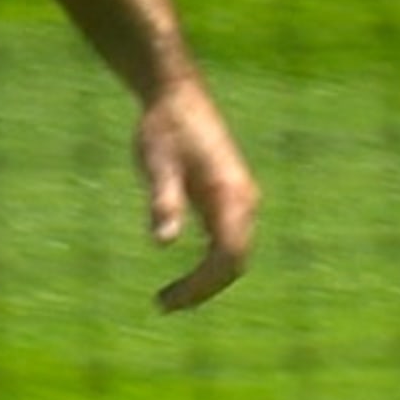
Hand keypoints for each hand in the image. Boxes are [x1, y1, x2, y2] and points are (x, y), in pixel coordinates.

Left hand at [137, 79, 258, 312]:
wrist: (175, 95)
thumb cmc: (164, 127)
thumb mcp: (156, 162)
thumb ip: (163, 200)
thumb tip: (164, 241)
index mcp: (232, 195)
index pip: (229, 257)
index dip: (202, 285)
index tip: (170, 299)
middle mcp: (243, 201)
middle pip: (235, 262)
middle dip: (203, 289)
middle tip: (164, 305)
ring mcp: (239, 200)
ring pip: (232, 255)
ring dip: (206, 281)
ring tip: (170, 299)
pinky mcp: (227, 199)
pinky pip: (225, 242)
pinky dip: (207, 265)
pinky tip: (181, 277)